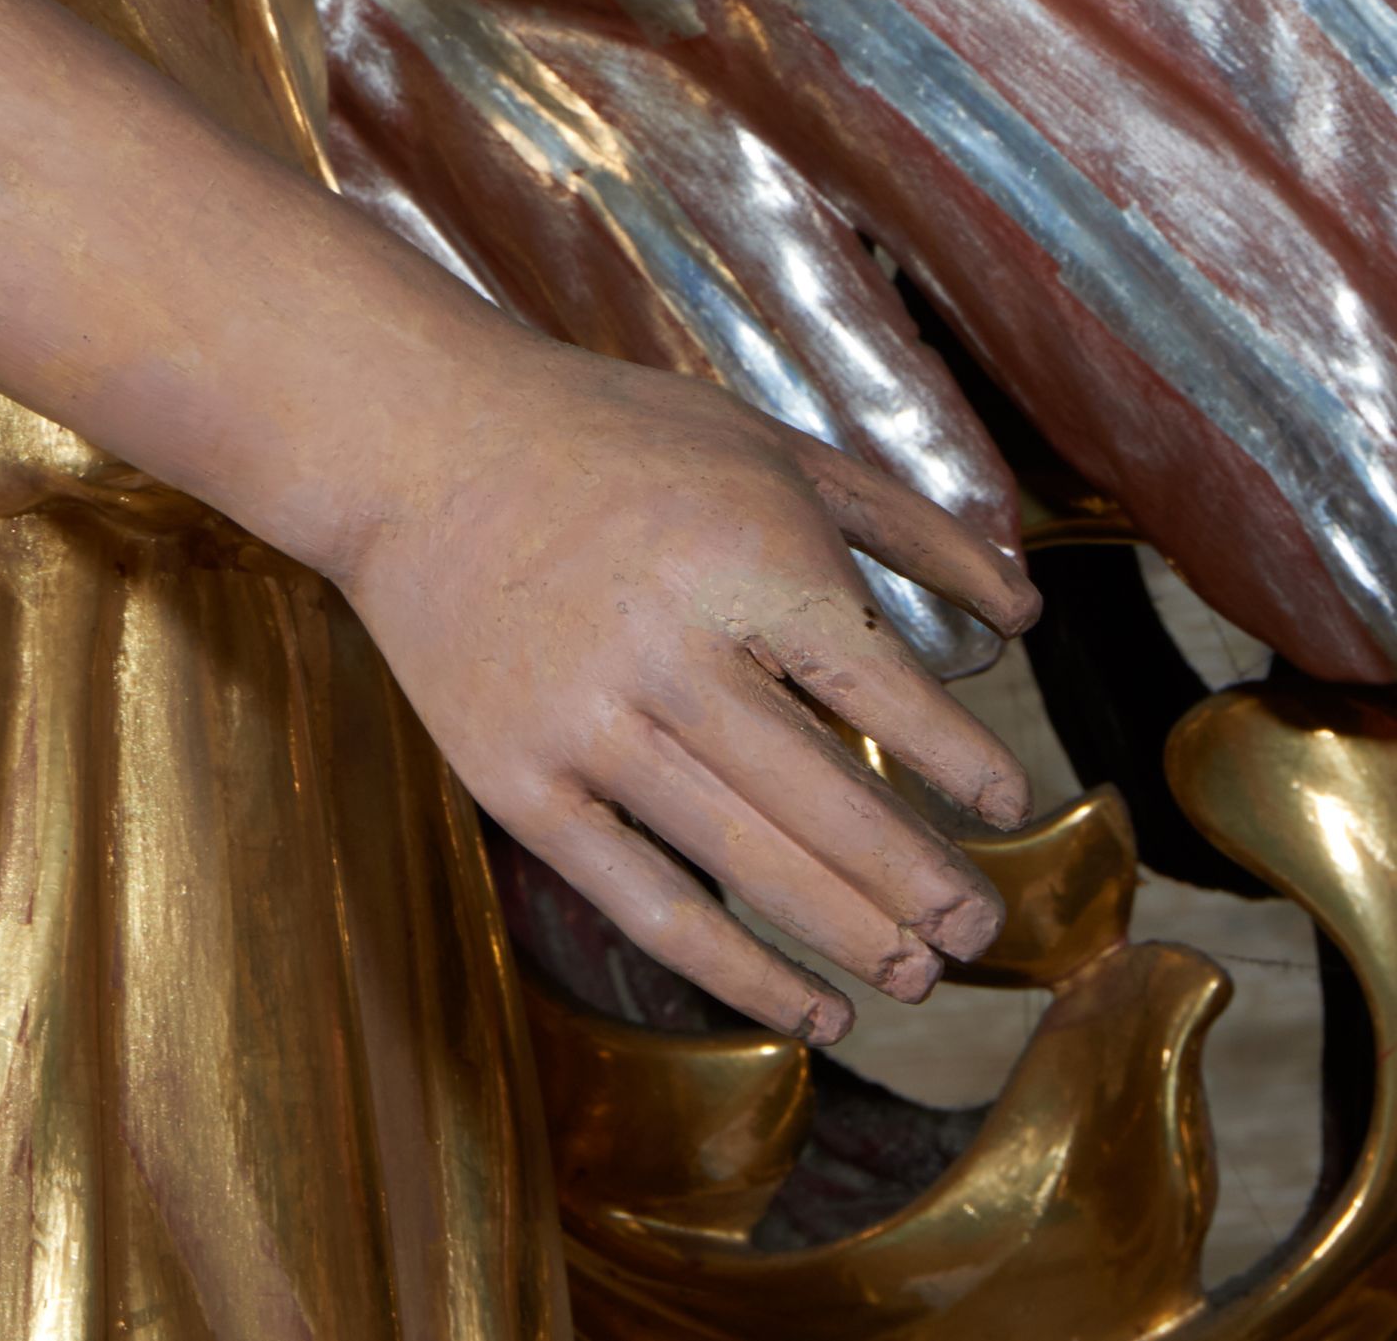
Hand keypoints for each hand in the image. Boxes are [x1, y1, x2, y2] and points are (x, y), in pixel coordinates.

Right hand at [340, 322, 1038, 1040]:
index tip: (1007, 805)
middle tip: (981, 931)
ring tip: (918, 975)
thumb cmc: (612, 438)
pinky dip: (740, 973)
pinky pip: (647, 903)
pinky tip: (811, 1009)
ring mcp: (587, 720)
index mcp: (740, 551)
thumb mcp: (767, 445)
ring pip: (748, 862)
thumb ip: (904, 526)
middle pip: (826, 799)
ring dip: (849, 933)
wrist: (416, 441)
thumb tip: (1030, 613)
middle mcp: (669, 643)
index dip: (957, 760)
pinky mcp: (520, 782)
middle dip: (920, 883)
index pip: (879, 687)